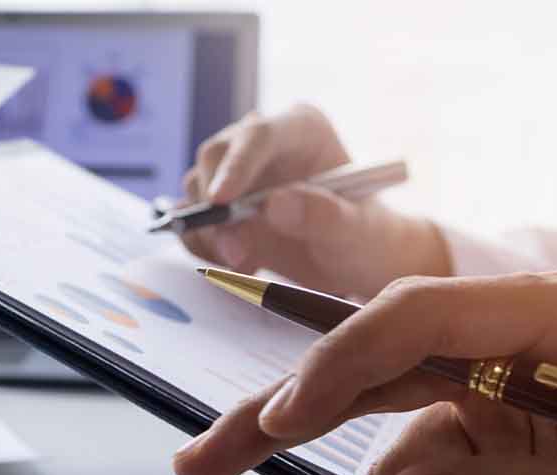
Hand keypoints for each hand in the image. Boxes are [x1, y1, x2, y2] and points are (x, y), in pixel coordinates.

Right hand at [172, 268, 556, 474]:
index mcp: (556, 320)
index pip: (415, 319)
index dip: (338, 366)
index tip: (279, 421)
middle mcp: (513, 348)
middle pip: (370, 374)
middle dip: (287, 428)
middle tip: (202, 463)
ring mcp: (496, 401)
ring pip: (396, 472)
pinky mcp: (489, 453)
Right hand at [179, 104, 448, 297]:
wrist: (351, 260)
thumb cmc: (363, 237)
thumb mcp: (358, 232)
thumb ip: (325, 216)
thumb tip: (275, 204)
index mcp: (301, 129)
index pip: (259, 134)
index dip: (236, 164)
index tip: (221, 201)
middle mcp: (262, 143)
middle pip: (215, 157)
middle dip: (216, 206)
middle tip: (236, 252)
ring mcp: (237, 172)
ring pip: (197, 190)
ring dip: (210, 232)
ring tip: (247, 262)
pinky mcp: (220, 205)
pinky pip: (193, 220)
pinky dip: (205, 246)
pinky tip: (243, 262)